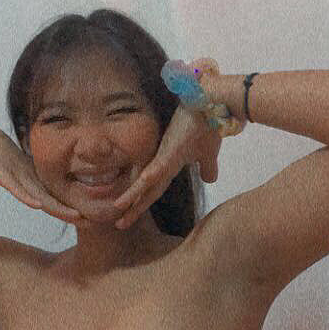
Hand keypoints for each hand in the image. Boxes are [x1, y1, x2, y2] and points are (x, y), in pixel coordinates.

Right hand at [0, 117, 82, 223]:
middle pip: (52, 199)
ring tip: (77, 216)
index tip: (88, 222)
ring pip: (39, 195)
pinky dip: (27, 197)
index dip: (69, 211)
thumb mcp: (13, 172)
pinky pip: (15, 187)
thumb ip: (25, 183)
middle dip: (70, 212)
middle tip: (93, 223)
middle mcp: (29, 178)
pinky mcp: (1, 174)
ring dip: (57, 207)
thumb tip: (39, 196)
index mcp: (32, 180)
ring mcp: (16, 176)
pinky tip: (39, 204)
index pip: (53, 199)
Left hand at [113, 104, 221, 228]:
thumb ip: (207, 167)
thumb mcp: (209, 153)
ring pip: (146, 182)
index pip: (154, 189)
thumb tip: (209, 179)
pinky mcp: (171, 150)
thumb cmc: (208, 125)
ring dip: (132, 198)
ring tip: (116, 211)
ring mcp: (166, 156)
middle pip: (146, 190)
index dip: (144, 204)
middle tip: (118, 225)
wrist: (211, 104)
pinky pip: (156, 169)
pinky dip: (146, 181)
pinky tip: (137, 190)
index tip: (131, 217)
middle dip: (133, 208)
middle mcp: (164, 162)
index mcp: (171, 165)